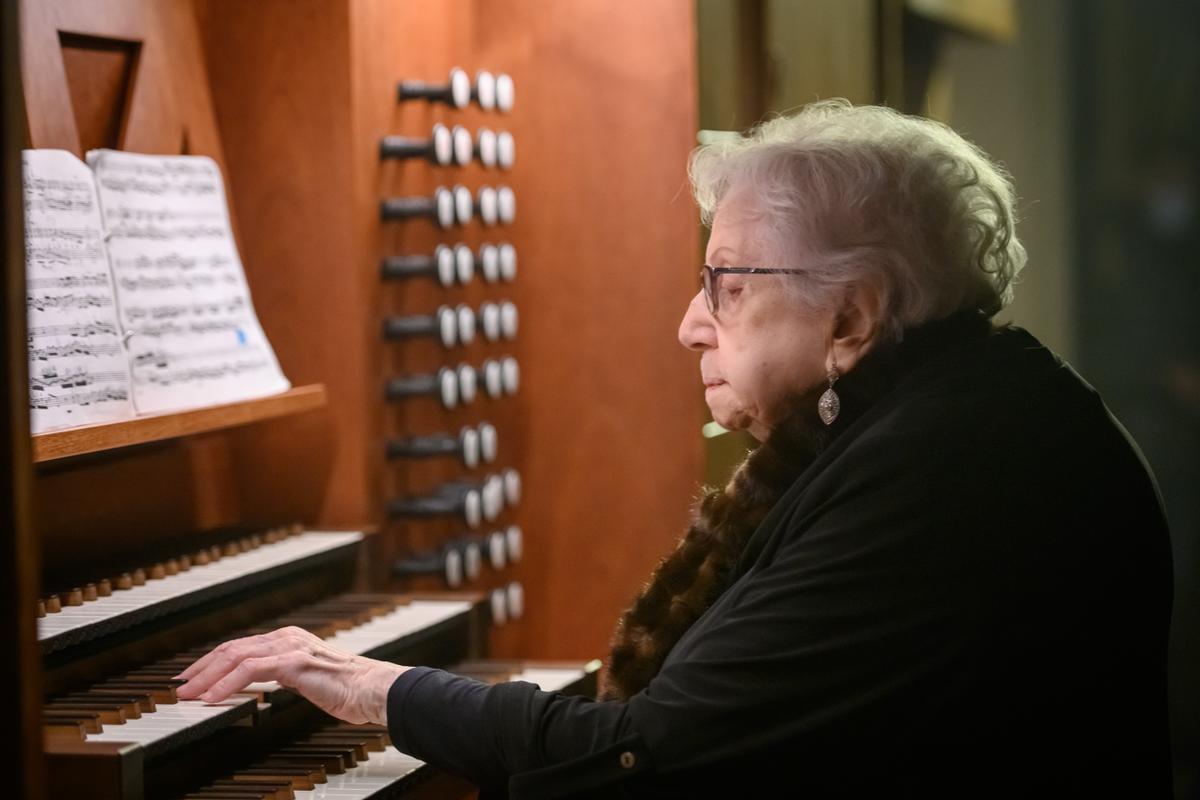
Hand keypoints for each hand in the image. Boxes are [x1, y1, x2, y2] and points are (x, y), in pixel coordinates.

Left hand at [173, 626, 408, 724]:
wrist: (373, 689)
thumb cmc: (348, 688)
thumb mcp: (307, 678)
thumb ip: (283, 675)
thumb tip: (259, 686)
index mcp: (289, 639)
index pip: (240, 647)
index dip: (211, 662)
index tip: (192, 677)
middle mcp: (287, 638)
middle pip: (232, 648)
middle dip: (201, 668)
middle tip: (180, 687)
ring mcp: (290, 648)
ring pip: (236, 656)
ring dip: (207, 677)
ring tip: (190, 694)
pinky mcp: (294, 663)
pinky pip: (251, 671)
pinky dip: (227, 684)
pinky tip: (214, 697)